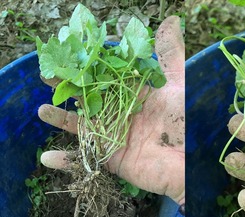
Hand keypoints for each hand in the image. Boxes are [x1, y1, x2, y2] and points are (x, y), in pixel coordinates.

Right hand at [37, 16, 184, 204]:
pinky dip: (68, 160)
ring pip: (84, 126)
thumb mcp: (180, 83)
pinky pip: (87, 159)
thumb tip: (172, 20)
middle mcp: (124, 113)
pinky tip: (48, 157)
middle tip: (47, 75)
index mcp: (137, 94)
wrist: (194, 161)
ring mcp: (117, 136)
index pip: (107, 76)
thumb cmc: (189, 119)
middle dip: (69, 88)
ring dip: (62, 120)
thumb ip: (170, 55)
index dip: (88, 66)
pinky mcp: (114, 159)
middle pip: (91, 98)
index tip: (68, 52)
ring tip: (42, 110)